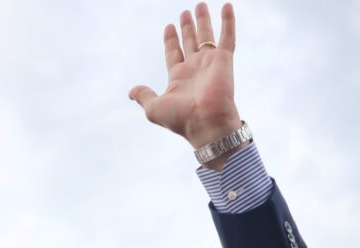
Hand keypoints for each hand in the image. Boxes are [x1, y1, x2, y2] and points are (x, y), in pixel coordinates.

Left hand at [130, 3, 240, 153]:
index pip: (174, 53)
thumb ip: (144, 96)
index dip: (171, 40)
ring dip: (204, 21)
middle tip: (185, 12)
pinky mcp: (224, 60)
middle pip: (190, 42)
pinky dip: (228, 22)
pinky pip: (227, 37)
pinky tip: (227, 6)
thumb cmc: (181, 119)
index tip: (169, 26)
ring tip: (200, 5)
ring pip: (206, 36)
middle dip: (187, 27)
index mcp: (178, 78)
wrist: (206, 123)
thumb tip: (131, 92)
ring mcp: (210, 64)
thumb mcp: (154, 108)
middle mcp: (195, 69)